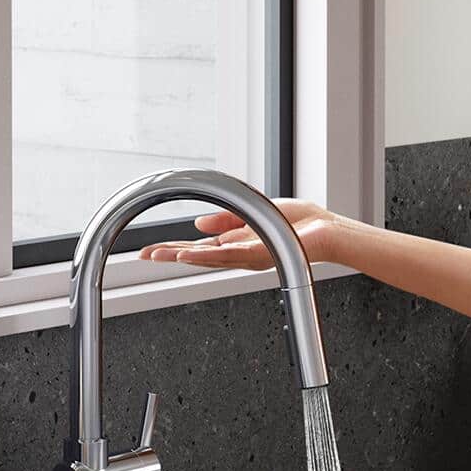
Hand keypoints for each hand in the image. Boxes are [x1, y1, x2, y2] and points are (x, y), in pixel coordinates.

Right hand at [138, 199, 342, 270]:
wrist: (327, 232)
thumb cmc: (301, 224)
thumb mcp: (255, 213)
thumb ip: (226, 219)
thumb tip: (198, 225)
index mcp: (237, 243)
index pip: (199, 247)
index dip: (174, 248)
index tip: (152, 250)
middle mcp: (239, 253)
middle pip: (196, 256)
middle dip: (168, 256)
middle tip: (143, 257)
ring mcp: (247, 256)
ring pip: (207, 258)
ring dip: (181, 256)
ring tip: (158, 257)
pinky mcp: (259, 255)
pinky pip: (228, 255)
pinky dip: (207, 255)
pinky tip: (190, 254)